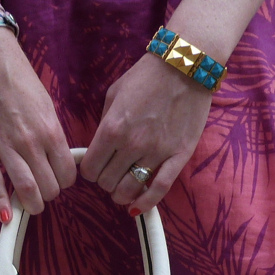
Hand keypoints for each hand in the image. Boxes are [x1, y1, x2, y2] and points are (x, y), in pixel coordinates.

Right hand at [0, 27, 75, 221]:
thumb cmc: (19, 80)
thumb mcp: (47, 106)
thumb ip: (53, 136)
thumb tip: (59, 161)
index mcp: (50, 131)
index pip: (67, 174)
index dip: (64, 182)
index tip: (58, 180)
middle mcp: (30, 142)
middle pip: (49, 187)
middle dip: (48, 194)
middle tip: (43, 190)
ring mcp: (4, 145)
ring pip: (25, 189)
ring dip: (31, 204)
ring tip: (31, 205)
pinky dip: (0, 203)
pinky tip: (5, 217)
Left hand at [80, 53, 212, 214]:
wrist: (185, 65)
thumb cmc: (146, 77)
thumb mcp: (113, 95)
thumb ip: (104, 124)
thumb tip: (98, 149)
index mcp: (112, 128)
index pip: (90, 169)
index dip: (89, 171)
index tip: (95, 167)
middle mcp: (132, 144)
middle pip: (107, 182)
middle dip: (105, 181)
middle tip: (111, 173)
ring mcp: (156, 152)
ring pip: (129, 190)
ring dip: (121, 194)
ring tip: (122, 189)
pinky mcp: (177, 157)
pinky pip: (158, 190)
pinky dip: (145, 203)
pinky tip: (136, 208)